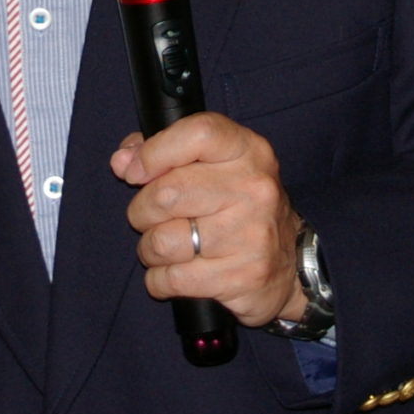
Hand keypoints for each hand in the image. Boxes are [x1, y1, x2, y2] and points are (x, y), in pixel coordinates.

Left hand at [112, 113, 308, 328]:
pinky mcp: (242, 277)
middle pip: (167, 194)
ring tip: (164, 246)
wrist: (290, 264)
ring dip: (149, 249)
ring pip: (162, 242)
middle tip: (150, 217)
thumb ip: (163, 150)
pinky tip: (172, 273)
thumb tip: (123, 160)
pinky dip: (159, 279)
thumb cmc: (238, 206)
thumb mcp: (212, 165)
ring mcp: (251, 235)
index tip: (135, 172)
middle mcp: (254, 188)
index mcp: (248, 151)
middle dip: (142, 210)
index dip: (154, 153)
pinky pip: (171, 279)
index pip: (197, 134)